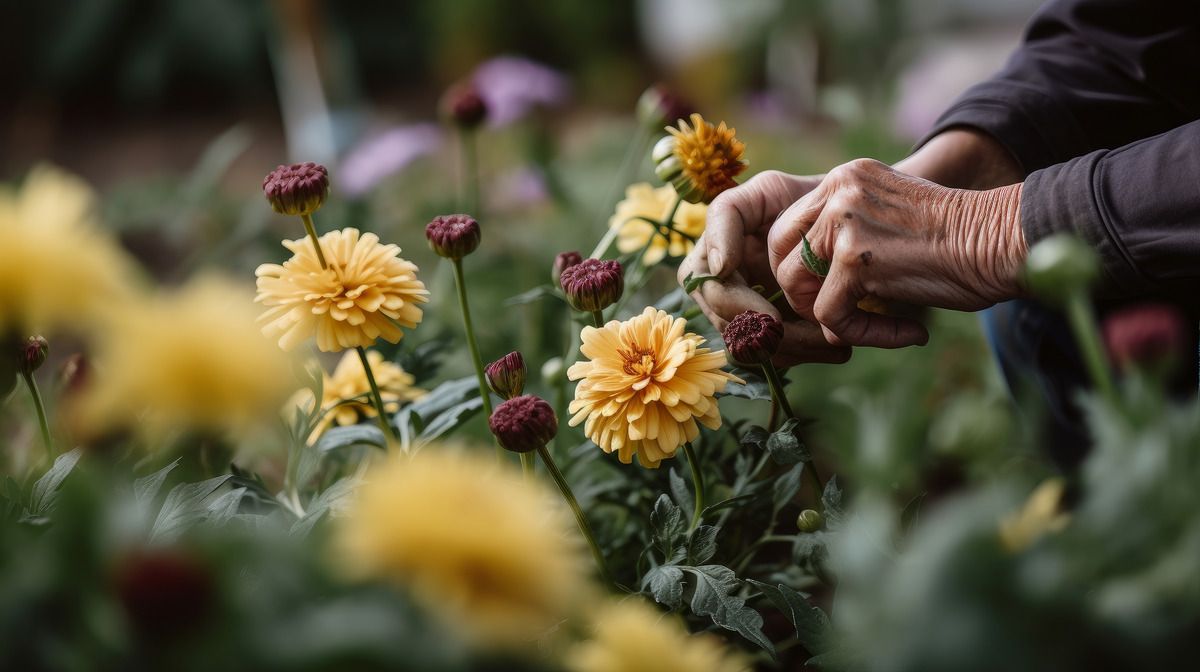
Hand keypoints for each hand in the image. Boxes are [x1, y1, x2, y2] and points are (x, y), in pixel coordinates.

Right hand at [678, 171, 851, 365]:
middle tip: (812, 334)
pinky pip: (776, 356)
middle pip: (726, 324)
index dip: (731, 304)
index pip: (701, 285)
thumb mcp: (767, 191)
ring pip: (750, 347)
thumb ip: (727, 216)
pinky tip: (838, 347)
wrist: (853, 219)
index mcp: (713, 253)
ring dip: (791, 349)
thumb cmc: (806, 198)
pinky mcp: (773, 332)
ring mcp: (746, 312)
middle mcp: (723, 286)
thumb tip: (717, 267)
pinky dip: (806, 354)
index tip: (772, 315)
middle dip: (766, 334)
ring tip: (835, 342)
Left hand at [767, 158, 1025, 347]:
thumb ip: (850, 239)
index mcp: (846, 178)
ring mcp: (843, 221)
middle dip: (802, 293)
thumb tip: (811, 289)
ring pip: (796, 285)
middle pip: (779, 252)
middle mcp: (838, 191)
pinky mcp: (854, 258)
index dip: (803, 270)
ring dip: (830, 317)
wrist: (1007, 240)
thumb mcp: (894, 220)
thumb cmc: (963, 240)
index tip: (840, 295)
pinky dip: (861, 334)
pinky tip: (908, 333)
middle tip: (841, 316)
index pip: (790, 226)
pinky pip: (829, 315)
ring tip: (874, 327)